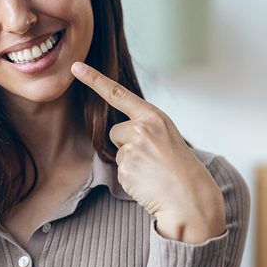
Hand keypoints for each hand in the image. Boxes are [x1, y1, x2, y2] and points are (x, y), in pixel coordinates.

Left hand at [71, 62, 225, 243]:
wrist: (191, 198)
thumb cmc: (180, 168)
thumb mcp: (167, 135)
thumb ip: (145, 126)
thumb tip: (119, 132)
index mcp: (154, 116)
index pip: (117, 93)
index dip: (94, 79)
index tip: (76, 67)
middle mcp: (141, 128)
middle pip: (115, 132)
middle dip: (127, 145)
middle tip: (153, 159)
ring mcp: (132, 149)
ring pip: (118, 153)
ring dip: (131, 163)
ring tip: (154, 172)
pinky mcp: (125, 169)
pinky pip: (119, 171)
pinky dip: (131, 179)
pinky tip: (148, 183)